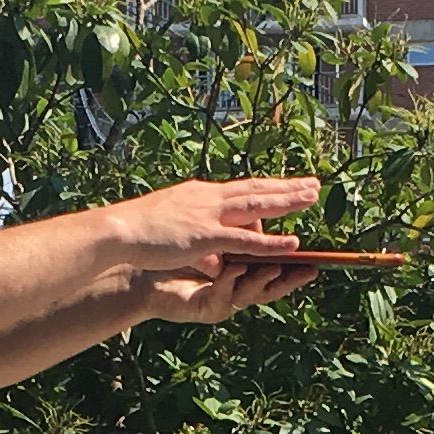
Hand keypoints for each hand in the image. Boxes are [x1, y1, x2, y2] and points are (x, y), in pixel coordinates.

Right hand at [106, 173, 321, 274]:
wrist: (119, 229)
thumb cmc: (139, 229)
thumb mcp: (174, 226)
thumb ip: (196, 233)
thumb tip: (209, 251)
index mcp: (202, 194)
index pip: (242, 188)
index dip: (268, 185)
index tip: (289, 182)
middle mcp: (210, 198)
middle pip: (256, 190)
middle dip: (287, 187)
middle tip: (315, 183)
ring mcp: (209, 216)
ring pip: (257, 207)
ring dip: (287, 202)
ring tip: (312, 198)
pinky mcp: (206, 237)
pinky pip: (246, 241)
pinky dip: (271, 242)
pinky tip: (293, 242)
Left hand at [133, 256, 325, 324]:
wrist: (144, 281)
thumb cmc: (175, 262)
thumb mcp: (209, 246)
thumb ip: (232, 240)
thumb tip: (255, 222)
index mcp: (241, 277)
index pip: (274, 271)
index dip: (294, 267)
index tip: (316, 259)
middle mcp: (236, 292)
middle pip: (269, 287)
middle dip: (290, 278)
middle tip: (312, 270)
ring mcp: (221, 302)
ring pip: (248, 293)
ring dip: (263, 279)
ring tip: (278, 268)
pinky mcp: (202, 308)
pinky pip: (220, 294)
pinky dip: (230, 283)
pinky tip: (236, 270)